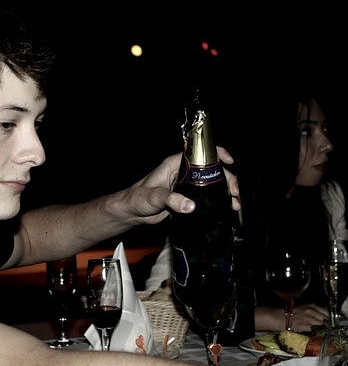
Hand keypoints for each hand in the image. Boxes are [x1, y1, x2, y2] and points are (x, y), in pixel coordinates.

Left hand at [124, 147, 239, 224]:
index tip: (230, 161)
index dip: (216, 154)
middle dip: (226, 180)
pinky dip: (217, 203)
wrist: (131, 212)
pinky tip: (227, 210)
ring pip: (211, 185)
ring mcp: (186, 186)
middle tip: (235, 193)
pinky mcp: (187, 198)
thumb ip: (171, 200)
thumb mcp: (154, 198)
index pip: (199, 153)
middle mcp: (183, 173)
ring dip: (224, 194)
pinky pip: (205, 198)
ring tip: (235, 205)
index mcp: (175, 165)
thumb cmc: (138, 199)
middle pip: (211, 171)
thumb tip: (191, 206)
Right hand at [289, 303, 329, 332]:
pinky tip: (306, 327)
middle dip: (323, 321)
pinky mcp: (305, 326)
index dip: (327, 315)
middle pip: (324, 318)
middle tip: (321, 322)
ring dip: (317, 325)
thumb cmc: (292, 311)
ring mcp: (308, 320)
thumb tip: (324, 313)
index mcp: (311, 306)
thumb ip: (314, 309)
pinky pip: (312, 329)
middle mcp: (311, 312)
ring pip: (319, 324)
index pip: (325, 311)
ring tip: (312, 325)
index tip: (327, 318)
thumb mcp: (304, 307)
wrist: (282, 317)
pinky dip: (310, 329)